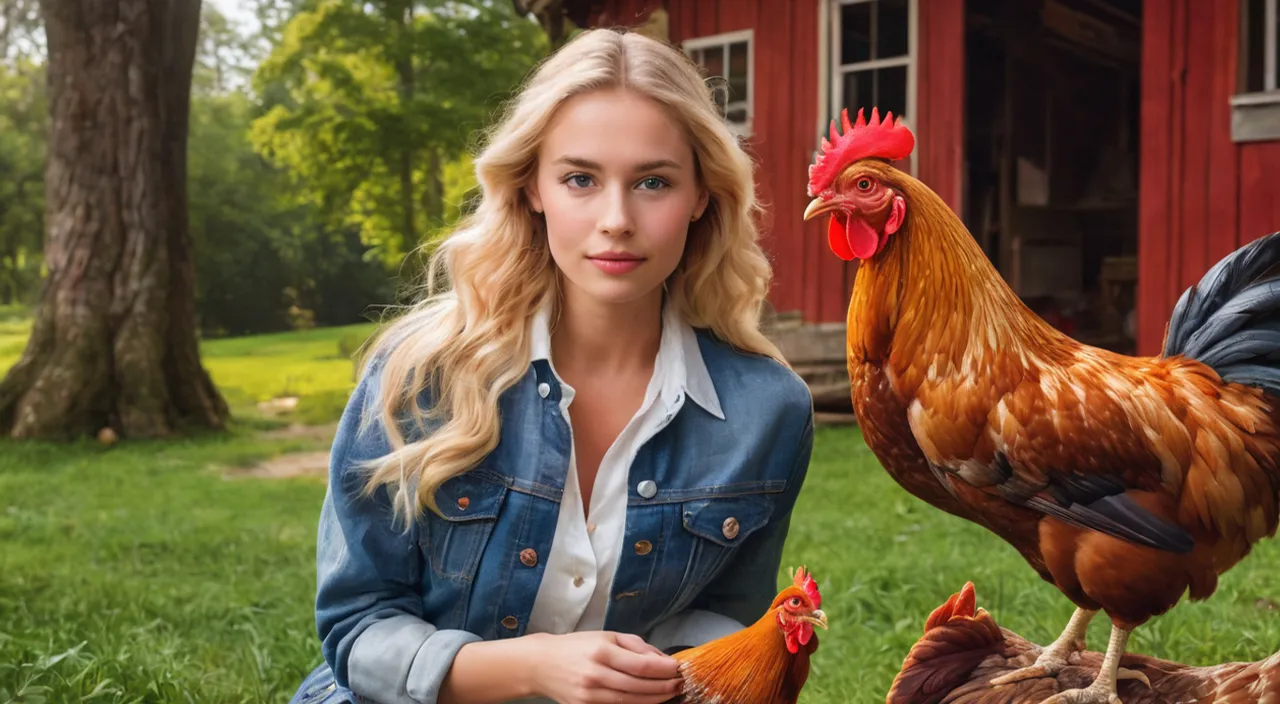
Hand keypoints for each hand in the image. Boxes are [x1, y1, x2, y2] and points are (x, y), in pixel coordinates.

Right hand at [526, 631, 683, 703]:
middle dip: (664, 687)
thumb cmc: (576, 647)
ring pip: (631, 701)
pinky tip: (647, 700)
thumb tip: (663, 659)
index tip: (678, 669)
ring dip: (655, 699)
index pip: (643, 666)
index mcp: (602, 651)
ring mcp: (590, 695)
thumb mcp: (607, 636)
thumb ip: (637, 646)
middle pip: (640, 686)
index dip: (665, 670)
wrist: (541, 664)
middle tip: (679, 684)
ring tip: (669, 693)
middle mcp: (596, 674)